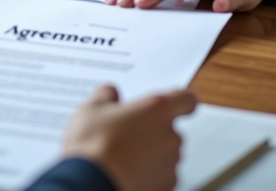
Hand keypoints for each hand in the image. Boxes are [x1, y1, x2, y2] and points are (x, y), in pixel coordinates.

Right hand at [63, 85, 195, 190]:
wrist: (89, 186)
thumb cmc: (93, 146)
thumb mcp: (91, 109)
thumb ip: (106, 95)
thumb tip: (109, 93)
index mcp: (157, 110)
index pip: (186, 99)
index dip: (181, 100)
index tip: (175, 102)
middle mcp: (169, 137)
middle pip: (171, 130)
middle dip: (152, 130)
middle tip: (126, 132)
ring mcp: (169, 167)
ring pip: (165, 155)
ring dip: (150, 153)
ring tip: (121, 156)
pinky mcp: (164, 190)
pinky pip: (160, 177)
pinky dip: (147, 175)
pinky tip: (125, 173)